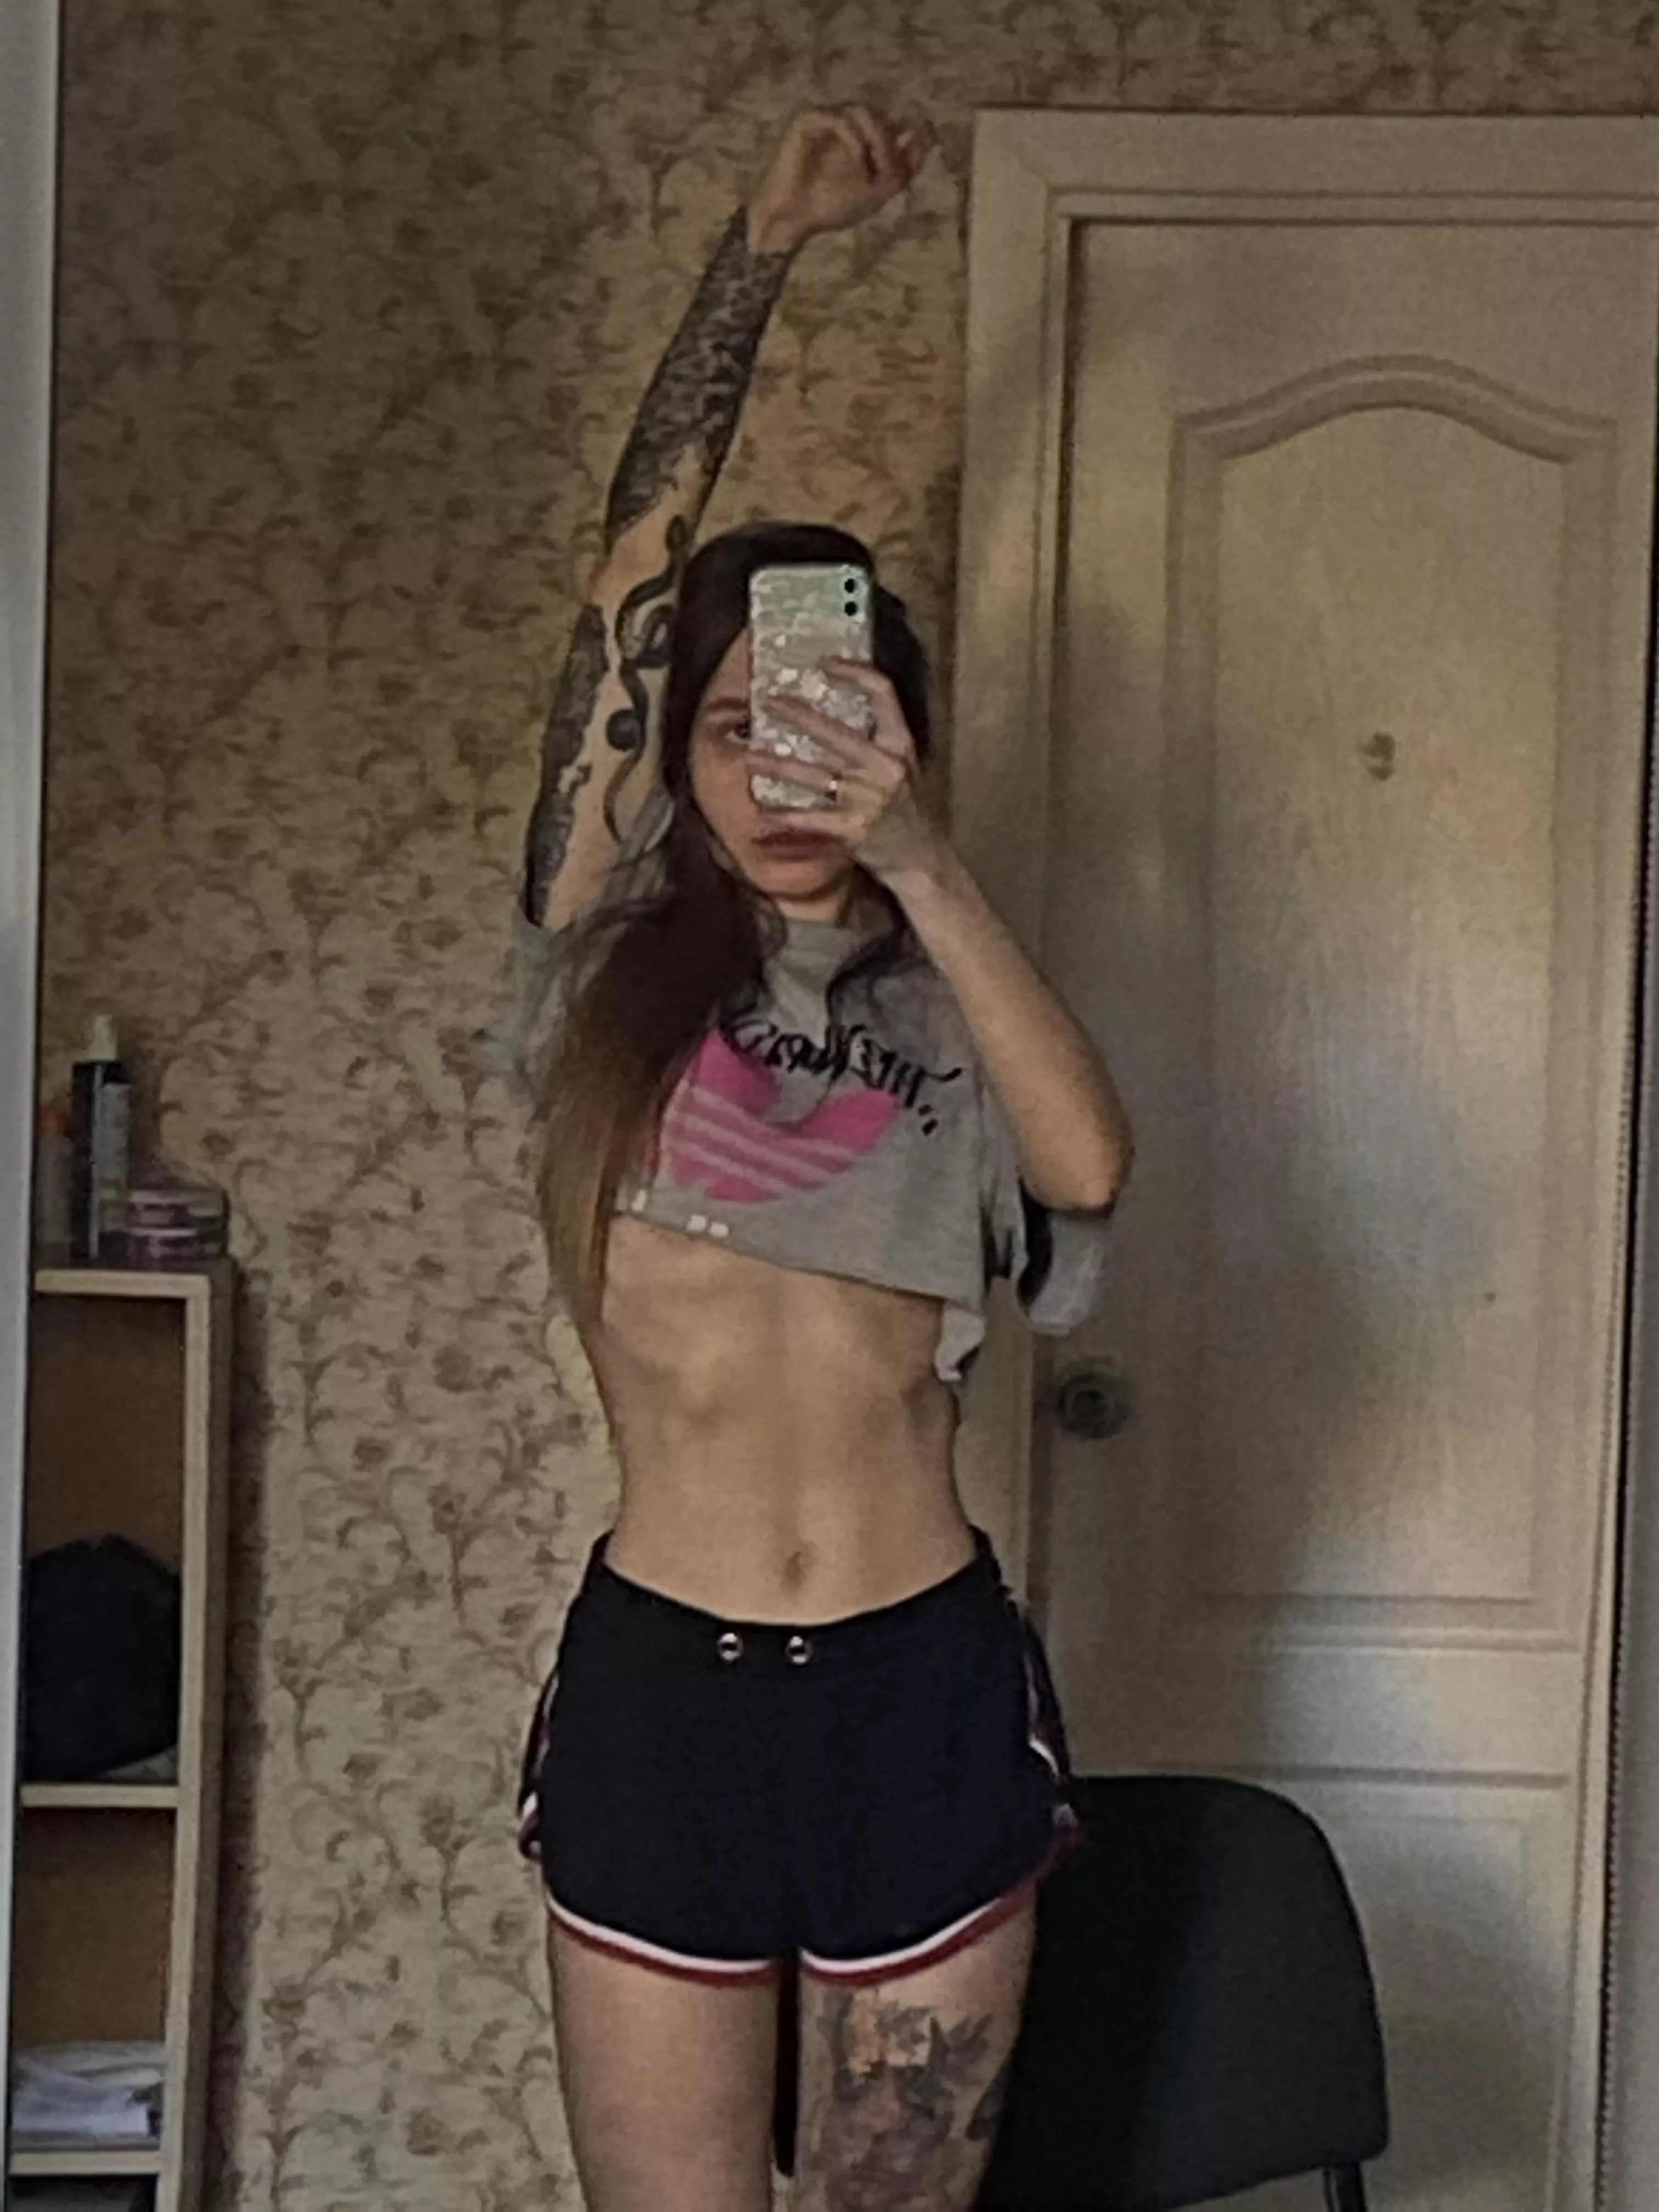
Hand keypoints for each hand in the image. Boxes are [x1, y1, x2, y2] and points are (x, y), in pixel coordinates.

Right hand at [747, 106, 935, 255]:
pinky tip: (858, 166)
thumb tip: (929, 139)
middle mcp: (845, 123)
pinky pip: (839, 119)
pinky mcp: (807, 119)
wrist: (793, 221)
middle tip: (890, 170)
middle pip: (881, 114)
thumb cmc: (830, 208)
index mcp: (861, 138)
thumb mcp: (878, 191)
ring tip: (877, 167)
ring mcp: (825, 118)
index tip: (929, 130)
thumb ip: (903, 168)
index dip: (914, 122)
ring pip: (863, 111)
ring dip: (877, 139)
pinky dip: (854, 142)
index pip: (893, 119)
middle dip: (891, 142)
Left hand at [755, 659, 950, 889]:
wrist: (921, 859)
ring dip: (778, 766)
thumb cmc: (907, 809)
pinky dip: (785, 815)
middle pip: (836, 733)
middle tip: (768, 703)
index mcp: (901, 744)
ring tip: (750, 757)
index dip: (854, 672)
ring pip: (814, 776)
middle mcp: (886, 767)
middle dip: (798, 715)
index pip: (882, 694)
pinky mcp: (854, 830)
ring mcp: (869, 799)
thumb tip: (834, 708)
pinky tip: (763, 810)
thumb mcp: (902, 766)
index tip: (825, 662)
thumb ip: (876, 739)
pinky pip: (811, 818)